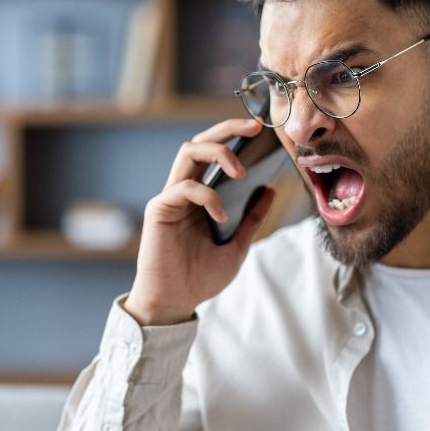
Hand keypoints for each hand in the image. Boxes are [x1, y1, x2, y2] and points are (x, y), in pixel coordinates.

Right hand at [124, 119, 276, 325]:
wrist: (175, 303)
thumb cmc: (200, 278)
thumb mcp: (237, 247)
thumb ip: (252, 219)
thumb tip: (269, 190)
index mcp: (200, 196)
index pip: (213, 154)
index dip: (233, 136)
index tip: (259, 129)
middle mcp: (183, 190)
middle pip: (199, 142)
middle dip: (226, 129)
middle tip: (253, 127)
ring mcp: (170, 197)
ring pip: (188, 152)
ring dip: (218, 154)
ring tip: (241, 171)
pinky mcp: (160, 209)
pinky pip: (184, 188)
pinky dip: (208, 196)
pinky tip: (221, 215)